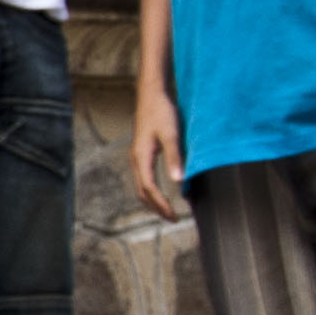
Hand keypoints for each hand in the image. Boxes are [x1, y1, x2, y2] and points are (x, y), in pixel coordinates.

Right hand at [130, 88, 188, 221]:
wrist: (152, 95)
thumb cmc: (162, 112)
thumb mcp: (172, 134)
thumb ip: (175, 157)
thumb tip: (179, 181)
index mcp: (141, 157)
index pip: (150, 188)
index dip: (162, 204)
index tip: (175, 215)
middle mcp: (135, 160)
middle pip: (142, 192)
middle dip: (156, 208)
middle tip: (172, 219)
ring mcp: (136, 157)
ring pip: (141, 186)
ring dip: (153, 201)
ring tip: (167, 210)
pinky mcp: (141, 153)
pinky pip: (143, 178)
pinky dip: (151, 190)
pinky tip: (162, 191)